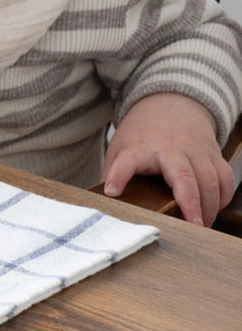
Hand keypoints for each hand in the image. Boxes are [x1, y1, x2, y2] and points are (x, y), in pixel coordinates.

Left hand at [102, 92, 234, 225]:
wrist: (168, 104)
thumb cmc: (142, 135)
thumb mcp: (121, 149)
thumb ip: (113, 175)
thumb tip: (105, 205)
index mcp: (140, 148)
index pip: (127, 160)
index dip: (118, 175)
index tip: (112, 191)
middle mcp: (170, 148)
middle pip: (183, 175)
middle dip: (190, 202)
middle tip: (193, 226)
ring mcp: (195, 149)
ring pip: (210, 180)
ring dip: (209, 207)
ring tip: (200, 226)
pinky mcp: (214, 153)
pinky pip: (225, 179)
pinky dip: (223, 197)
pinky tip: (213, 208)